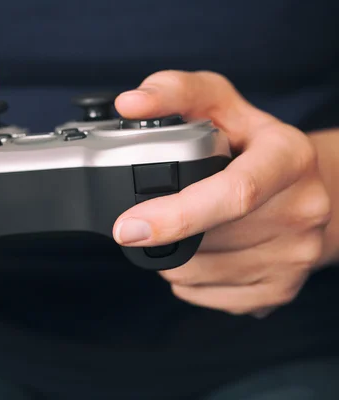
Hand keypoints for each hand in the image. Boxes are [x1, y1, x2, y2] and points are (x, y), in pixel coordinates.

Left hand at [112, 70, 330, 316]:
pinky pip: (206, 296)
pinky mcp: (280, 290)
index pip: (234, 194)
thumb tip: (131, 103)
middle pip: (206, 241)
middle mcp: (303, 209)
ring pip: (199, 274)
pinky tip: (202, 251)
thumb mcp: (219, 103)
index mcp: (288, 157)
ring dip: (173, 256)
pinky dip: (188, 280)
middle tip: (157, 213)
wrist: (304, 188)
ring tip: (186, 227)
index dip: (176, 215)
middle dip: (166, 233)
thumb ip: (173, 93)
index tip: (128, 227)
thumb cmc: (251, 144)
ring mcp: (295, 256)